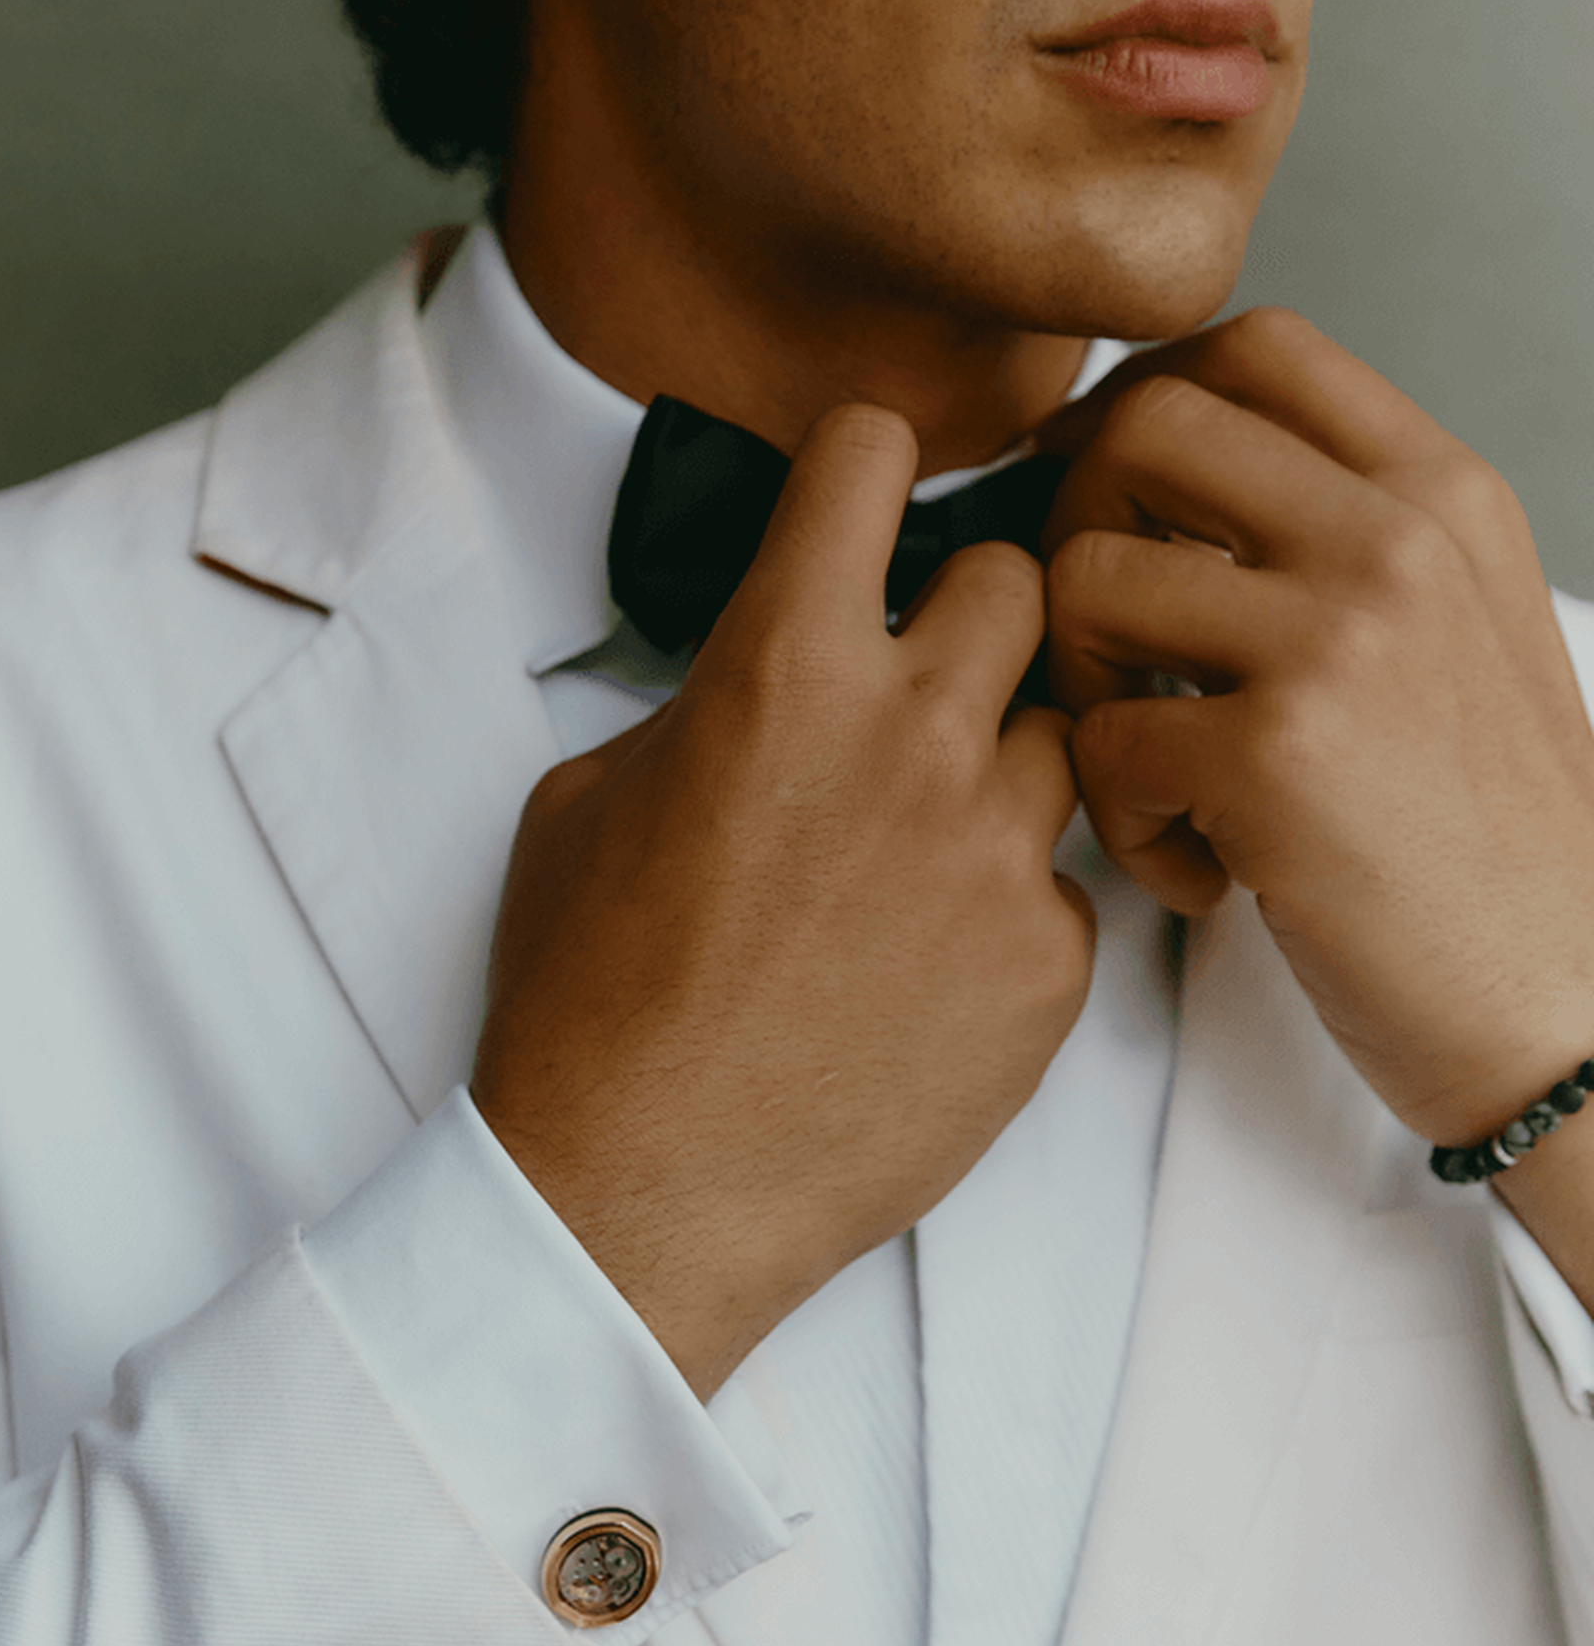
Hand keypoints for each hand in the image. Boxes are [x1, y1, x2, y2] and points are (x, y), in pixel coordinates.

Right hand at [473, 405, 1094, 1396]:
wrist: (639, 1193)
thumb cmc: (588, 1000)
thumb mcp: (584, 808)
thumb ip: (698, 706)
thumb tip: (755, 682)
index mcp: (781, 667)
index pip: (874, 452)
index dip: (866, 467)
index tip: (865, 500)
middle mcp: (912, 735)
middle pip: (1017, 582)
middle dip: (966, 620)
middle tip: (909, 695)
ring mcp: (997, 853)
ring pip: (1055, 733)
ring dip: (996, 768)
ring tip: (916, 851)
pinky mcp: (1049, 965)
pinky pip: (1061, 883)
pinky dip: (1007, 906)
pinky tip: (929, 966)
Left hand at [1032, 307, 1593, 1145]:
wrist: (1570, 1002)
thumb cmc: (1489, 840)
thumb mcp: (1460, 633)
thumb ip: (1343, 541)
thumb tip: (1166, 485)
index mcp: (1441, 495)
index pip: (1251, 347)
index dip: (1136, 406)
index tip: (1103, 500)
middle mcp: (1395, 540)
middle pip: (1140, 427)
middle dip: (1080, 528)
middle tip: (1112, 649)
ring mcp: (1338, 639)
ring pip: (1084, 579)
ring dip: (1084, 688)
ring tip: (1157, 777)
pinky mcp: (1275, 754)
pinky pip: (1094, 739)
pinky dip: (1118, 822)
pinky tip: (1199, 870)